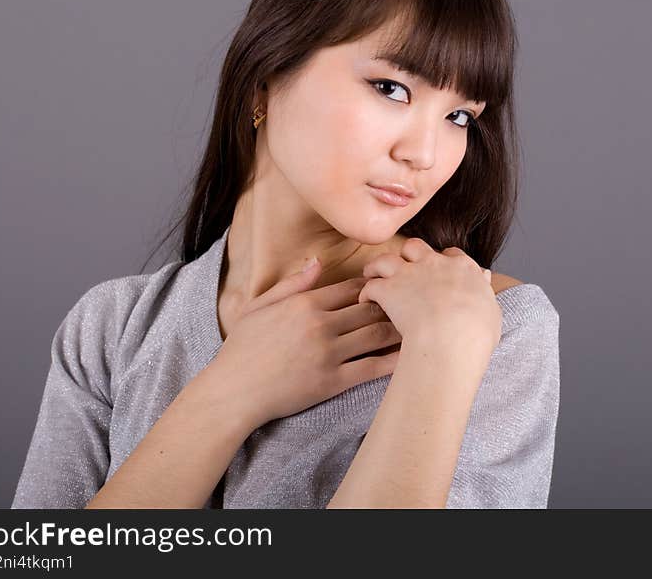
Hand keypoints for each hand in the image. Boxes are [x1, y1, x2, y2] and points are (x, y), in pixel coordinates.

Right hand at [210, 259, 401, 429]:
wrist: (233, 391)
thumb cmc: (242, 349)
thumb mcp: (259, 306)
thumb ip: (292, 283)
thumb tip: (317, 261)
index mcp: (304, 303)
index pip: (352, 288)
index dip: (374, 286)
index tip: (388, 288)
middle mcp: (320, 325)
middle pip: (370, 308)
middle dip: (393, 304)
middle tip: (411, 304)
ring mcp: (328, 353)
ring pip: (376, 334)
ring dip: (399, 328)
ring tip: (418, 324)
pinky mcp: (333, 381)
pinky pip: (371, 367)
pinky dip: (394, 360)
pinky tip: (410, 355)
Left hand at [358, 238, 502, 359]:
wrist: (452, 339)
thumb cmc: (476, 333)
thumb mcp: (492, 311)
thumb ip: (485, 291)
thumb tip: (484, 277)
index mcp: (462, 268)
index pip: (451, 254)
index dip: (443, 262)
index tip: (438, 273)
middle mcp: (434, 264)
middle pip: (415, 247)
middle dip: (408, 256)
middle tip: (403, 270)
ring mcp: (409, 274)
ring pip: (386, 259)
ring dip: (378, 267)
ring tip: (373, 275)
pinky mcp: (388, 290)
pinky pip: (371, 285)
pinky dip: (366, 292)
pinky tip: (366, 300)